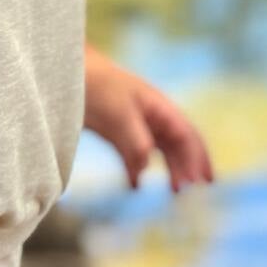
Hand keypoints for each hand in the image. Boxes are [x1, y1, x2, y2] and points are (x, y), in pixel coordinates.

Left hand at [83, 44, 215, 192]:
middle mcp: (152, 117)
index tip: (197, 181)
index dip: (195, 157)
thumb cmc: (99, 87)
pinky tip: (136, 186)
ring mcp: (135, 126)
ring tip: (175, 192)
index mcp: (159, 108)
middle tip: (198, 189)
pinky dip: (136, 171)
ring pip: (160, 151)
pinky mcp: (116, 134)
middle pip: (178, 144)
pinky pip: (133, 156)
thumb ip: (136, 139)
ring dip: (170, 169)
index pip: (185, 135)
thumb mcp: (119, 113)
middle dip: (190, 164)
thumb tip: (147, 165)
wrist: (69, 75)